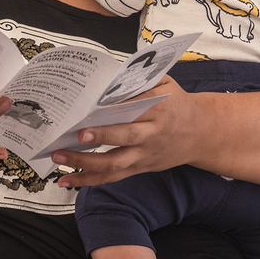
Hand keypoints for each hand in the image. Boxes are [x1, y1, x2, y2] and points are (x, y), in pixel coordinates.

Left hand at [51, 76, 198, 187]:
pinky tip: (67, 180)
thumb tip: (110, 77)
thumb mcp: (166, 84)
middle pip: (125, 137)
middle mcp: (151, 134)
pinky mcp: (138, 168)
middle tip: (78, 134)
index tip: (94, 107)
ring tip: (59, 157)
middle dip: (101, 136)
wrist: (200, 133)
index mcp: (159, 108)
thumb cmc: (177, 104)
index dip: (114, 108)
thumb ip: (141, 79)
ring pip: (114, 163)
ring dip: (84, 163)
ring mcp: (144, 155)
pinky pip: (112, 177)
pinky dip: (89, 181)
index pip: (134, 107)